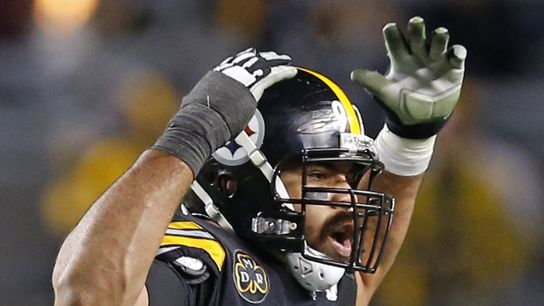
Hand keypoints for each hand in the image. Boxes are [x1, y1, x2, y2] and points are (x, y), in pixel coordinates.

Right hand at [153, 48, 295, 174]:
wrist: (200, 123)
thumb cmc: (194, 123)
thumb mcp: (193, 110)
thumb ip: (195, 108)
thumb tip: (185, 113)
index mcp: (214, 77)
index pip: (231, 64)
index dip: (242, 60)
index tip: (250, 57)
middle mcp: (228, 74)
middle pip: (248, 60)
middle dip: (261, 58)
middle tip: (271, 57)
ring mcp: (240, 79)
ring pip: (262, 65)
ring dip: (274, 62)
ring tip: (284, 60)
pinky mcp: (251, 87)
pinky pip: (270, 76)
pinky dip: (282, 72)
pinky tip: (290, 71)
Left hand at [351, 16, 466, 138]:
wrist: (418, 123)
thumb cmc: (398, 105)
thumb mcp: (384, 94)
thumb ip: (371, 82)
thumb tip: (353, 75)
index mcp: (400, 59)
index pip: (396, 42)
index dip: (393, 35)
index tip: (390, 28)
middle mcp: (418, 56)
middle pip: (417, 37)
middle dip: (417, 29)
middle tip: (415, 22)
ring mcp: (435, 61)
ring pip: (438, 43)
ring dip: (439, 37)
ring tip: (439, 33)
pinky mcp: (452, 69)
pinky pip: (456, 56)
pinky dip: (457, 53)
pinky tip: (455, 54)